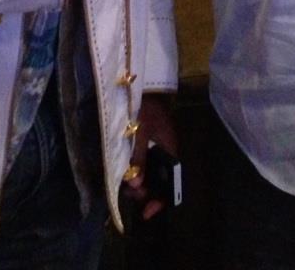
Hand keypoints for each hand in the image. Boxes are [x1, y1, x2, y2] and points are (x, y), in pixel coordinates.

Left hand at [123, 92, 177, 220]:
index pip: (171, 183)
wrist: (142, 82)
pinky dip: (135, 168)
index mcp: (169, 150)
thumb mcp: (139, 132)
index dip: (160, 200)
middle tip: (129, 193)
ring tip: (124, 181)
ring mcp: (156, 144)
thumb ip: (138, 158)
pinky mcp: (146, 139)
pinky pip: (143, 160)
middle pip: (159, 180)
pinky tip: (124, 169)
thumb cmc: (143, 106)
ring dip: (137, 180)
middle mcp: (165, 150)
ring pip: (149, 171)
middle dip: (144, 191)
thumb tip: (136, 186)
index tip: (145, 212)